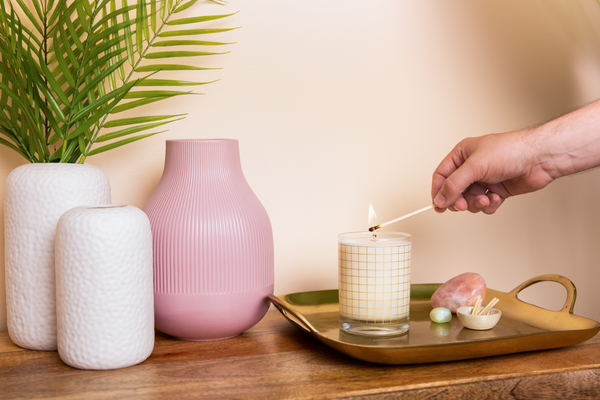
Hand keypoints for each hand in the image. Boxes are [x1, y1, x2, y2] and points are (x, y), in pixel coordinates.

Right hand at [431, 130, 555, 213]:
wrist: (540, 158)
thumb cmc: (511, 151)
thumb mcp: (475, 166)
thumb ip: (454, 184)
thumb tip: (439, 199)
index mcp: (462, 155)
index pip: (442, 175)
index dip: (438, 191)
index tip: (438, 206)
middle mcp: (472, 167)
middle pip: (454, 191)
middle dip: (459, 200)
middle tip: (463, 205)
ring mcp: (485, 179)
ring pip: (469, 200)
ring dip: (476, 203)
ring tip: (486, 199)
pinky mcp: (497, 190)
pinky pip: (485, 204)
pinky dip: (489, 205)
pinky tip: (496, 198)